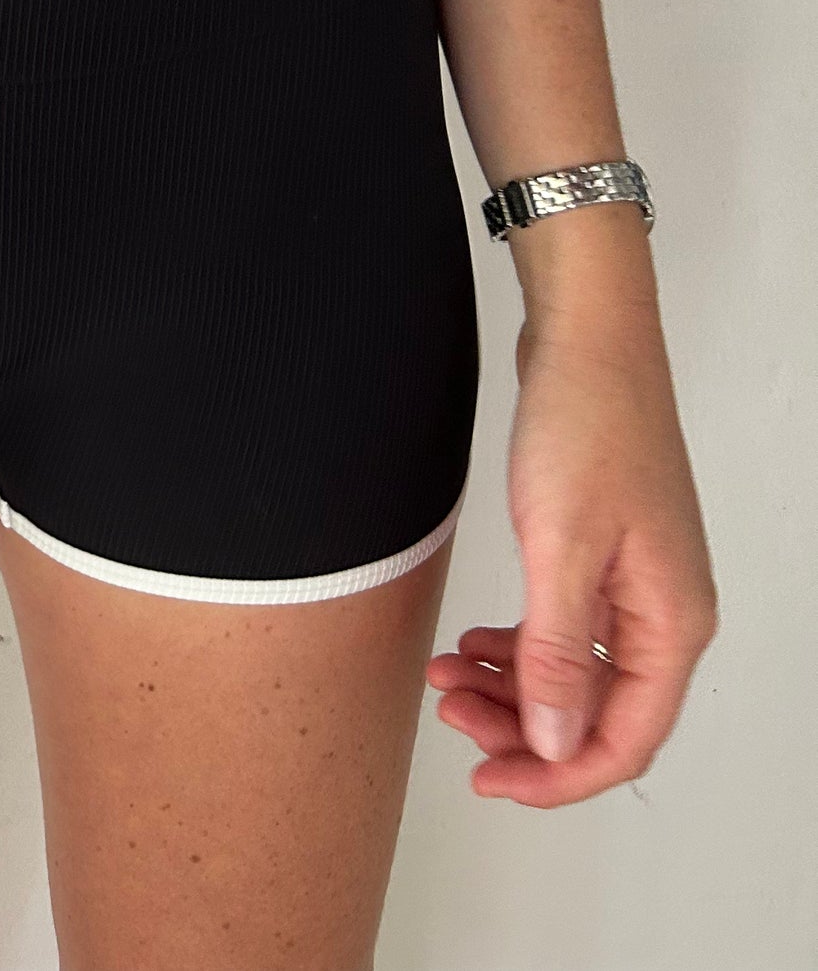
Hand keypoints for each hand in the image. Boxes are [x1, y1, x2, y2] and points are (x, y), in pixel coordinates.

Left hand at [426, 302, 715, 805]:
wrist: (587, 338)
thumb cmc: (587, 423)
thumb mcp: (561, 545)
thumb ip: (555, 651)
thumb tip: (554, 740)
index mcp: (669, 623)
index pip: (623, 740)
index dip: (555, 774)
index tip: (489, 778)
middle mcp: (661, 614)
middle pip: (596, 716)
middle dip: (521, 730)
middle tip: (452, 717)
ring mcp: (633, 585)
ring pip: (573, 674)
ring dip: (511, 688)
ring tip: (447, 678)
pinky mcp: (602, 556)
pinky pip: (562, 631)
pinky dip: (518, 646)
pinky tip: (476, 643)